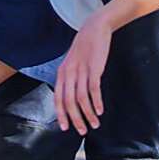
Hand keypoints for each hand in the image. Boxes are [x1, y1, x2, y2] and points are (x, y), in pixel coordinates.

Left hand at [55, 11, 112, 134]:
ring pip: (82, 98)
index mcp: (62, 73)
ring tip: (95, 124)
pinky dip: (96, 101)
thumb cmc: (84, 48)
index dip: (61, 114)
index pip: (58, 98)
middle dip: (75, 119)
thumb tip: (71, 98)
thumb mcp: (72, 62)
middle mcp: (69, 73)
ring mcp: (81, 70)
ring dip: (88, 114)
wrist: (94, 28)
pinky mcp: (94, 68)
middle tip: (82, 131)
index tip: (65, 128)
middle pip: (69, 102)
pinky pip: (93, 89)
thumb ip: (70, 78)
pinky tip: (100, 110)